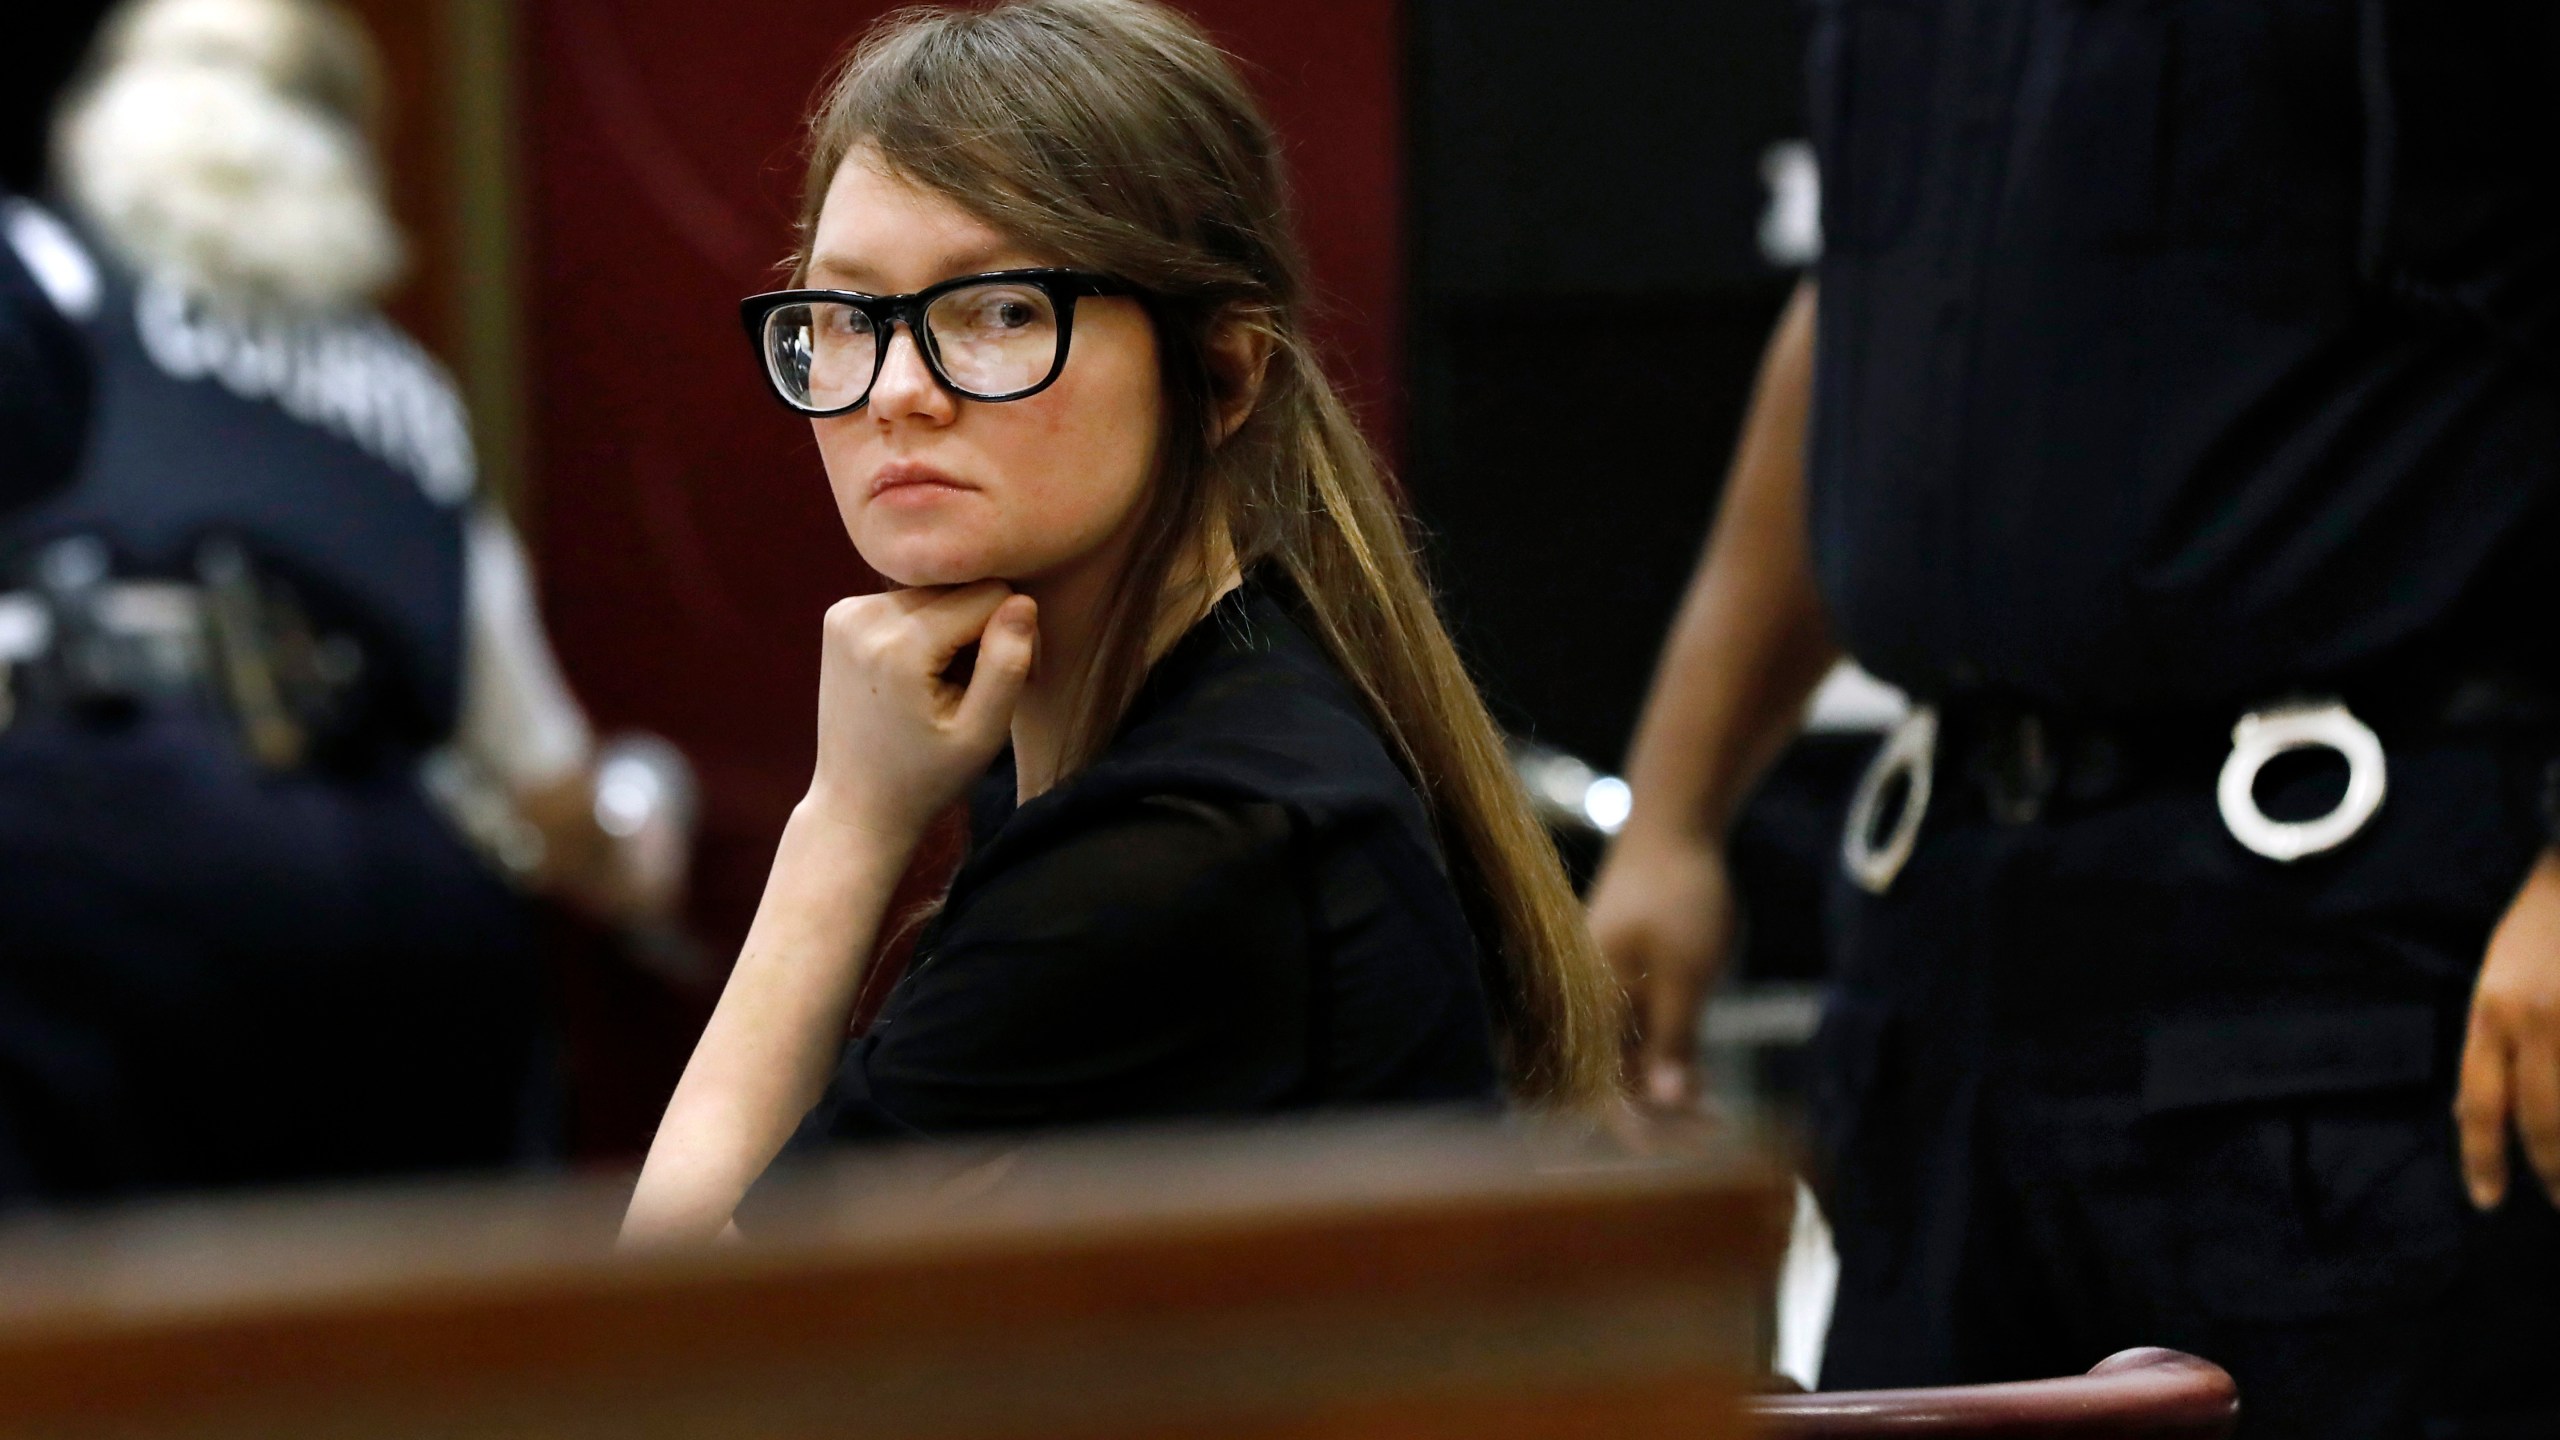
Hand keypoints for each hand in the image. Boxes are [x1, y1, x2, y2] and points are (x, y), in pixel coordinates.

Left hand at [805, 581, 1036, 842]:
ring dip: (951, 629)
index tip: (1008, 682)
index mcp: (899, 645)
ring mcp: (846, 612)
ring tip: (945, 684)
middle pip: (960, 588)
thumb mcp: (982, 734)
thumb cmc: (927, 777)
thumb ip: (1007, 664)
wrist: (857, 803)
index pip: (990, 595)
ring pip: (936, 590)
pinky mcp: (840, 615)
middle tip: (975, 688)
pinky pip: (908, 600)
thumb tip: (1022, 601)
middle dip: (980, 629)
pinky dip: (923, 629)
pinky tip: (918, 674)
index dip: (1013, 635)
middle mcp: (863, 616)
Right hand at [1586, 827, 1737, 1108]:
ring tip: (1717, 1118)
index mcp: (1589, 1004)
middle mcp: (1587, 1006)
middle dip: (1661, 1119)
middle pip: (1612, 1086)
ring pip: (1627, 1067)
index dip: (1645, 1129)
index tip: (1696, 1144)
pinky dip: (1667, 1067)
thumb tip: (1666, 1104)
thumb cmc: (1680, 892)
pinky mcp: (1625, 986)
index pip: (1603, 1092)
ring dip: (1666, 1097)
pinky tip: (1702, 1086)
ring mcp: (1605, 996)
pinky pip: (1637, 1043)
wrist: (1676, 824)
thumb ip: (1674, 1039)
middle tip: (1717, 1133)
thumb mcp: (1687, 972)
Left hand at [2457, 847, 2559, 1209]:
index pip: (2481, 1103)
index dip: (2482, 1159)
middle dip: (2554, 1174)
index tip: (2487, 1202)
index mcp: (2495, 1009)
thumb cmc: (2546, 920)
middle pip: (2544, 1121)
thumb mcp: (2499, 977)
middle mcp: (2542, 1022)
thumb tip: (2473, 1113)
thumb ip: (2490, 1042)